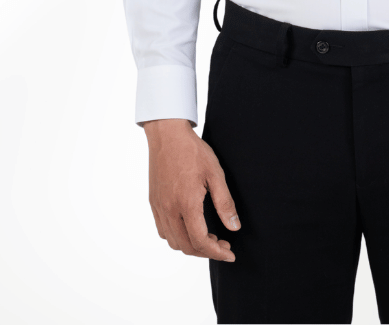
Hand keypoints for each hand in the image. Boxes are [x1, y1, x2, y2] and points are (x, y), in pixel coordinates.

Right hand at [143, 118, 240, 260]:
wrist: (167, 135)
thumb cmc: (192, 151)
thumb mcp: (215, 174)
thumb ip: (225, 203)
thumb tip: (234, 227)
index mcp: (186, 204)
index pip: (201, 241)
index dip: (217, 253)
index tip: (230, 254)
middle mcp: (169, 210)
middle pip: (186, 246)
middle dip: (206, 252)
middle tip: (223, 244)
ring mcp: (159, 207)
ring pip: (173, 242)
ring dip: (191, 246)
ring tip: (208, 237)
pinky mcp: (154, 203)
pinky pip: (163, 230)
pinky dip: (177, 237)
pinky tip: (189, 227)